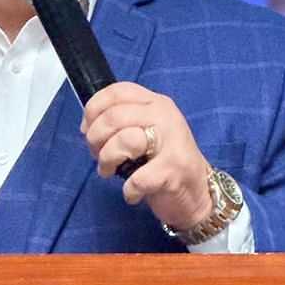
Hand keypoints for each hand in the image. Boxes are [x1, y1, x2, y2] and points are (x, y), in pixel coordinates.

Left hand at [80, 83, 212, 235]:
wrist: (197, 193)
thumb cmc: (163, 163)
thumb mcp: (146, 131)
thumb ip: (122, 122)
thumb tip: (88, 126)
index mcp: (156, 103)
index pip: (118, 91)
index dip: (94, 109)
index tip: (87, 129)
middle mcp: (165, 116)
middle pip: (114, 116)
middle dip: (95, 139)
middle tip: (97, 156)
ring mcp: (172, 141)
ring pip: (124, 140)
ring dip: (107, 160)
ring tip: (109, 172)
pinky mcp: (174, 168)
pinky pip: (138, 178)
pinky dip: (129, 190)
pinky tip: (132, 193)